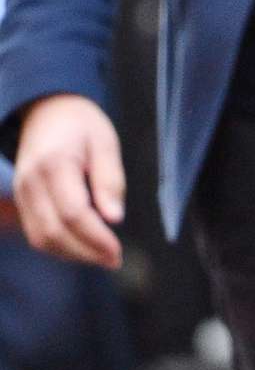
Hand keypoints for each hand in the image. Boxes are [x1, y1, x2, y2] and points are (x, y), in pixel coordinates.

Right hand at [14, 93, 124, 267]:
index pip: (72, 213)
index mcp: (54, 164)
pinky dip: (60, 247)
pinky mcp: (22, 200)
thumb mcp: (105, 142)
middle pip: (54, 232)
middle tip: (114, 260)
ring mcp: (22, 192)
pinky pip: (36, 233)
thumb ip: (110, 180)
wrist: (46, 109)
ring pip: (41, 239)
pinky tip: (83, 247)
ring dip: (72, 255)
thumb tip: (114, 218)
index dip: (95, 238)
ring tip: (101, 257)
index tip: (117, 250)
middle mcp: (31, 181)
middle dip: (85, 253)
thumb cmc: (81, 124)